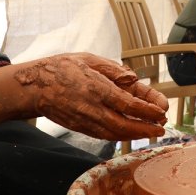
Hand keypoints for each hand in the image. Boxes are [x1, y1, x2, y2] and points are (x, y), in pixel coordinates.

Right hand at [13, 53, 167, 140]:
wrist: (34, 87)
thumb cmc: (62, 68)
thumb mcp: (89, 59)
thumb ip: (113, 70)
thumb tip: (133, 78)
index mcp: (97, 88)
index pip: (128, 105)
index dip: (148, 110)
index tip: (162, 111)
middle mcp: (92, 108)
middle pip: (125, 125)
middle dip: (146, 128)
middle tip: (161, 128)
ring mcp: (86, 121)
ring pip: (116, 134)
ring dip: (136, 135)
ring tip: (151, 131)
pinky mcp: (80, 128)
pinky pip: (104, 135)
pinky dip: (121, 135)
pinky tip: (130, 132)